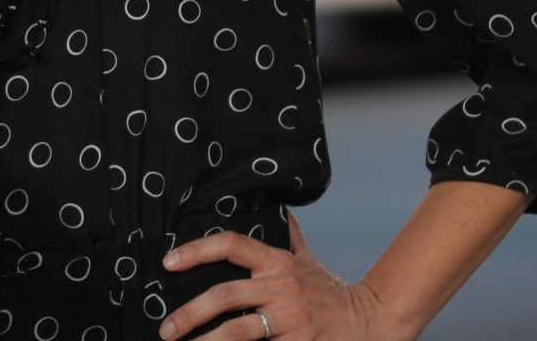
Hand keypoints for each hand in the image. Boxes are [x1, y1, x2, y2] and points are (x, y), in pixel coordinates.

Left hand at [158, 210, 401, 340]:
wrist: (370, 322)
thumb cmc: (330, 291)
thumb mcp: (307, 260)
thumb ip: (288, 236)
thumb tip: (278, 207)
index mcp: (277, 262)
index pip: (231, 244)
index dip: (197, 250)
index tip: (168, 261)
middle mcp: (281, 287)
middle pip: (225, 294)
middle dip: (190, 313)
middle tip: (166, 328)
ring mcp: (290, 319)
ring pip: (238, 330)